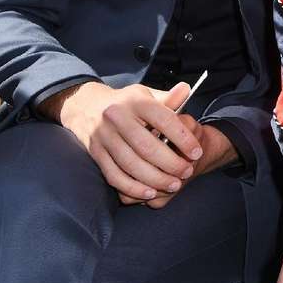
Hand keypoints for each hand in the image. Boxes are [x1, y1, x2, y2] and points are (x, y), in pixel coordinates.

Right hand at [45, 80, 201, 202]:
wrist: (86, 106)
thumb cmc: (126, 103)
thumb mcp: (146, 95)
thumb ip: (168, 99)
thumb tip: (187, 89)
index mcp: (136, 101)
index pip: (163, 120)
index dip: (182, 138)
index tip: (196, 152)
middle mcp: (117, 117)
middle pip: (147, 146)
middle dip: (170, 163)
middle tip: (187, 172)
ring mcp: (104, 136)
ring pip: (130, 164)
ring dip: (154, 179)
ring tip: (173, 185)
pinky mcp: (95, 153)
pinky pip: (113, 175)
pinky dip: (132, 187)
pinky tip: (149, 192)